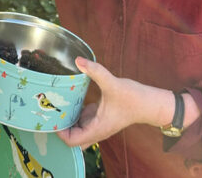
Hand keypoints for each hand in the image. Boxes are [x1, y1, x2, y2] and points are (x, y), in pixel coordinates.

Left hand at [56, 57, 178, 149]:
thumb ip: (95, 71)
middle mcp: (96, 130)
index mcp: (97, 129)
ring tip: (55, 105)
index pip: (72, 141)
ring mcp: (98, 124)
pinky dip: (74, 113)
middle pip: (72, 138)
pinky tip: (68, 100)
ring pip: (77, 129)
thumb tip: (79, 60)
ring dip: (67, 120)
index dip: (60, 132)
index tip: (52, 117)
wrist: (150, 103)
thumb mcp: (113, 84)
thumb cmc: (134, 98)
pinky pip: (82, 120)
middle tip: (51, 112)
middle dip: (60, 128)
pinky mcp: (100, 117)